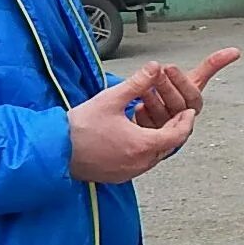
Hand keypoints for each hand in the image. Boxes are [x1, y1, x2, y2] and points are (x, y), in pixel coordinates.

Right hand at [68, 63, 197, 182]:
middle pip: (169, 146)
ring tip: (153, 122)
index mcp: (143, 145)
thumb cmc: (79, 128)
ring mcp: (129, 172)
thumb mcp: (111, 99)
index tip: (189, 112)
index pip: (178, 135)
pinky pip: (140, 163)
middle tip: (175, 115)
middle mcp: (140, 163)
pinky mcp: (118, 176)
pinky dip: (144, 149)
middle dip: (174, 129)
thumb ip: (137, 83)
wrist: (54, 150)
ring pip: (155, 156)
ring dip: (158, 140)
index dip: (186, 122)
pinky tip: (134, 136)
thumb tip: (154, 68)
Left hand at [131, 48, 240, 128]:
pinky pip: (147, 126)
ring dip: (152, 99)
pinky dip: (142, 115)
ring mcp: (167, 128)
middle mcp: (182, 118)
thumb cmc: (175, 96)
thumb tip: (235, 51)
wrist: (158, 119)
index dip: (181, 82)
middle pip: (178, 104)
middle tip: (155, 72)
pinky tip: (137, 106)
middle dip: (166, 85)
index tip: (169, 67)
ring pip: (162, 115)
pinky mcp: (152, 137)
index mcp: (193, 105)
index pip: (193, 95)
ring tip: (141, 87)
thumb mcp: (192, 80)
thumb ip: (211, 66)